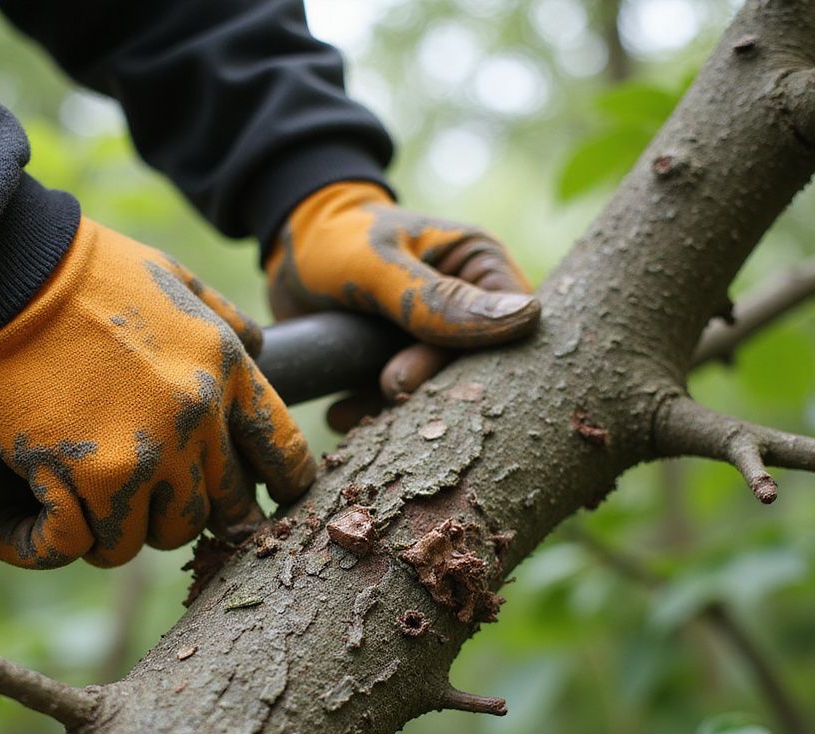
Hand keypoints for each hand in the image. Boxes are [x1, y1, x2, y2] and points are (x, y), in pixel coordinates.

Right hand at [0, 218, 315, 568]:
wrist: (1, 266)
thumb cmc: (83, 269)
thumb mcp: (175, 278)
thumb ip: (225, 317)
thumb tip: (259, 346)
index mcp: (225, 373)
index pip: (283, 454)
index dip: (281, 486)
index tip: (267, 501)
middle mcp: (195, 422)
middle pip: (217, 511)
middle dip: (186, 513)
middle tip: (144, 503)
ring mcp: (141, 455)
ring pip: (149, 539)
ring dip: (115, 531)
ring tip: (78, 508)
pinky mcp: (79, 476)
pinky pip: (72, 547)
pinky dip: (36, 545)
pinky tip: (6, 526)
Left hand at [265, 181, 540, 406]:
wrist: (288, 250)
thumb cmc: (337, 238)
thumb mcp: (380, 264)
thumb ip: (438, 298)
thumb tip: (526, 319)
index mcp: (481, 267)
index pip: (508, 331)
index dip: (473, 365)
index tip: (411, 376)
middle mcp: (470, 309)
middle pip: (475, 371)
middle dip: (431, 392)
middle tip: (384, 388)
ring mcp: (436, 343)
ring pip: (437, 394)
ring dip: (397, 412)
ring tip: (352, 412)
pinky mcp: (404, 366)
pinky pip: (403, 403)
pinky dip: (372, 413)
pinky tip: (340, 413)